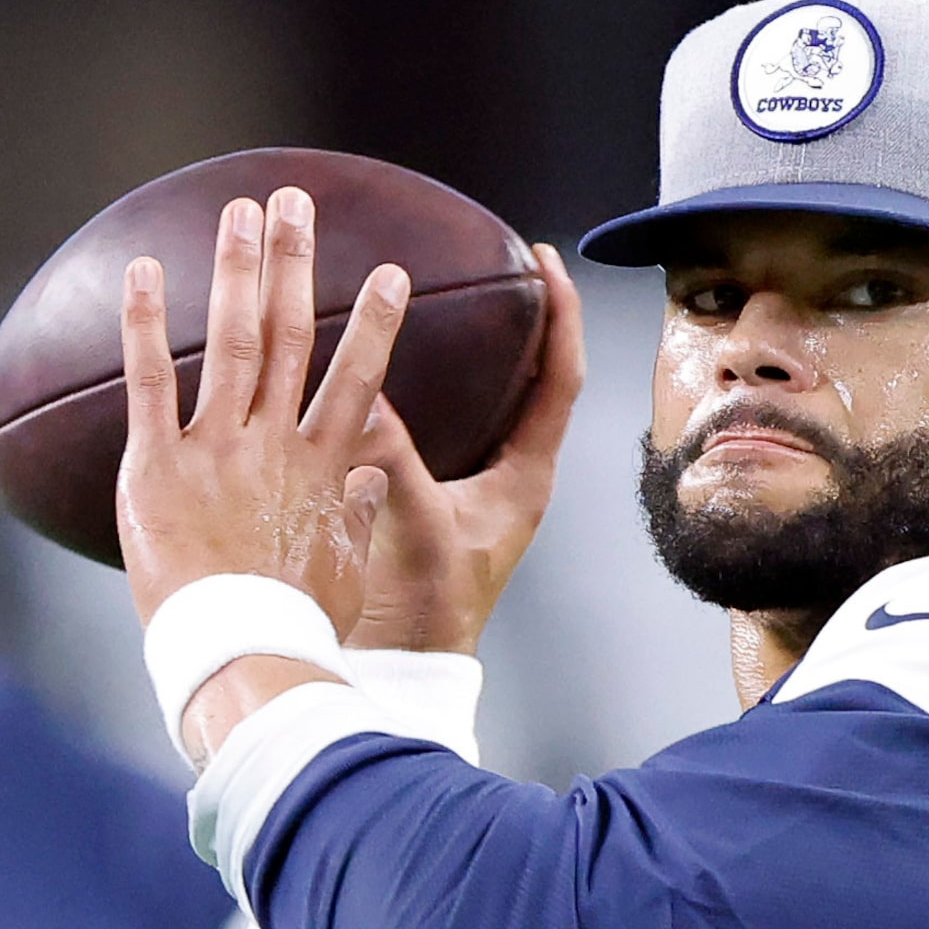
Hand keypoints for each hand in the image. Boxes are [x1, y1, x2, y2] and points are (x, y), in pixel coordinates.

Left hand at [114, 187, 412, 634]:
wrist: (237, 655)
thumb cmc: (294, 627)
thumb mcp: (341, 572)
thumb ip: (356, 517)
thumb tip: (369, 480)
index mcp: (324, 468)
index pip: (358, 377)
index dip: (376, 322)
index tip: (393, 272)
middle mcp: (274, 445)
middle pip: (292, 335)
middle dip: (296, 262)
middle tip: (295, 201)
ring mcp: (216, 450)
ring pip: (232, 341)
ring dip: (237, 270)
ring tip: (239, 210)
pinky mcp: (157, 467)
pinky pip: (149, 381)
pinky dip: (148, 322)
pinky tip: (146, 268)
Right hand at [345, 242, 586, 654]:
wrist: (405, 669)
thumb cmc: (426, 616)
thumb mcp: (417, 531)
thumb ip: (396, 464)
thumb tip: (366, 396)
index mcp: (525, 479)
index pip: (561, 379)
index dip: (562, 315)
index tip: (547, 259)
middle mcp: (511, 477)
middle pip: (537, 378)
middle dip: (527, 318)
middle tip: (506, 263)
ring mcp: (480, 488)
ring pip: (496, 400)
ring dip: (487, 350)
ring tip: (461, 299)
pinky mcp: (444, 497)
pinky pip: (451, 423)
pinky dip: (439, 386)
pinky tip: (400, 363)